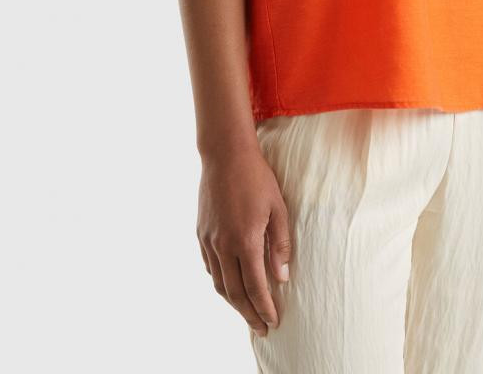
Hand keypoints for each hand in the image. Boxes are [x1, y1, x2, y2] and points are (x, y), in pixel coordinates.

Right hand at [196, 145, 291, 336]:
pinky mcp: (201, 233)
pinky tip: (230, 284)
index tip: (273, 321)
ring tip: (247, 312)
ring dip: (234, 302)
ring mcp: (209, 240)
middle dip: (249, 314)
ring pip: (219, 283)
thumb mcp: (278, 208)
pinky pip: (210, 266)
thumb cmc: (257, 178)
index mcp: (245, 241)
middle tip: (262, 327)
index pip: (255, 287)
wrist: (225, 154)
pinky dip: (220, 281)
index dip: (264, 307)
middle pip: (235, 293)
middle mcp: (223, 245)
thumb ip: (280, 244)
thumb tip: (281, 277)